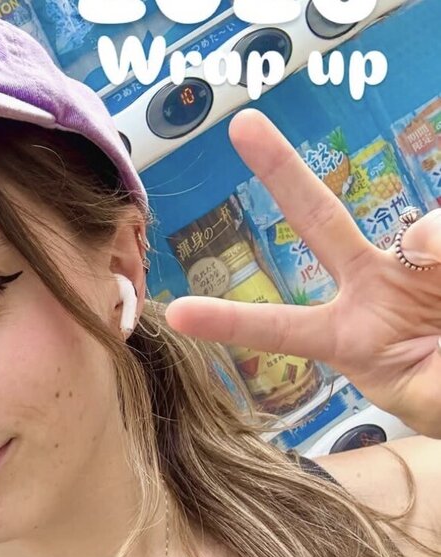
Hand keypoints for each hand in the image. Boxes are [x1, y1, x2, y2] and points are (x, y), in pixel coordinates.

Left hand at [164, 110, 440, 437]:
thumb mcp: (430, 397)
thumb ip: (423, 352)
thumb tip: (414, 242)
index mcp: (347, 339)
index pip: (278, 328)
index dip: (228, 323)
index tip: (175, 313)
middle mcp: (371, 289)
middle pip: (319, 220)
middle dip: (282, 171)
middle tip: (241, 126)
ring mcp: (416, 263)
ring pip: (418, 230)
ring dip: (434, 243)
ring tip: (438, 270)